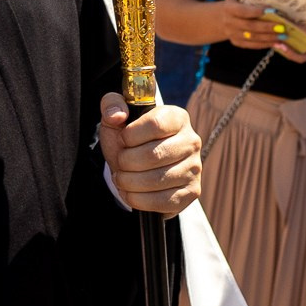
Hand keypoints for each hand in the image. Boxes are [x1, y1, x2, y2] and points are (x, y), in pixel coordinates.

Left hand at [99, 92, 202, 214]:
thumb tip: (117, 115)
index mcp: (177, 117)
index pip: (155, 125)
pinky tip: (131, 192)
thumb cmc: (128, 138)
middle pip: (154, 155)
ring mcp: (194, 168)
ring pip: (157, 180)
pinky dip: (139, 200)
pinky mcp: (191, 192)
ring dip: (129, 182)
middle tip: (120, 163)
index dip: (130, 135)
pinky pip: (163, 201)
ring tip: (122, 178)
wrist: (136, 166)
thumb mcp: (116, 117)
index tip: (123, 139)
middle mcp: (191, 141)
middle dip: (126, 162)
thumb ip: (111, 105)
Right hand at [217, 1, 294, 51]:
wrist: (219, 20)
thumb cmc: (233, 4)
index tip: (272, 10)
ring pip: (253, 38)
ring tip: (283, 36)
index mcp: (229, 9)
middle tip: (282, 27)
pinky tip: (278, 44)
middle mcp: (230, 23)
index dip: (256, 12)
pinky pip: (252, 45)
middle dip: (267, 27)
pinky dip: (265, 45)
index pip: (243, 11)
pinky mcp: (237, 43)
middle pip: (250, 27)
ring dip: (269, 38)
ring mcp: (233, 34)